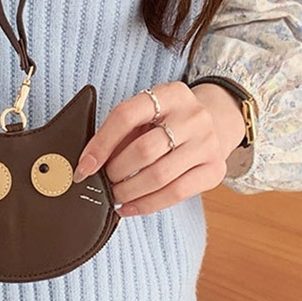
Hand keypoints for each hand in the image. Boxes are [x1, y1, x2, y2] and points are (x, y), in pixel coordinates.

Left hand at [72, 81, 245, 216]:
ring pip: (159, 175)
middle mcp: (193, 116)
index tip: (84, 166)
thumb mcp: (147, 114)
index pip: (126, 116)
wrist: (217, 122)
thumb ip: (121, 132)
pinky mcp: (215, 170)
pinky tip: (130, 207)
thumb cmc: (170, 120)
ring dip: (129, 191)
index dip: (101, 144)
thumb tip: (89, 163)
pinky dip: (147, 204)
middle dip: (116, 171)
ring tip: (115, 195)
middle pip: (144, 150)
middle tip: (103, 180)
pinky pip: (176, 193)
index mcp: (170, 94)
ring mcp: (208, 143)